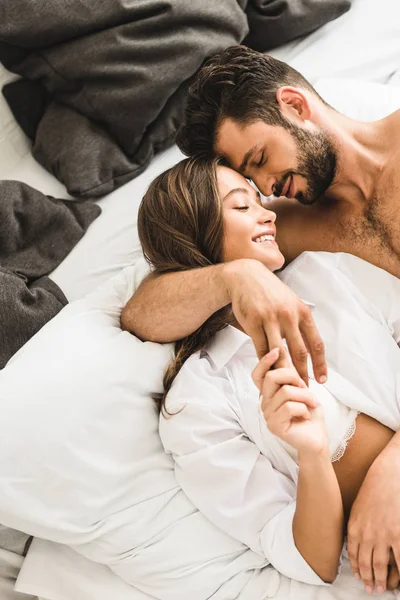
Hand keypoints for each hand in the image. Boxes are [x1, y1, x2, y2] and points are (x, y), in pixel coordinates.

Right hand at [223, 259, 326, 385]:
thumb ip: (300, 322)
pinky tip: (267, 372)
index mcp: (302, 312)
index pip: (316, 344)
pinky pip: (260, 348)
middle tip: (303, 389)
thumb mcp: (291, 302)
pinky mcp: (253, 322)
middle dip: (303, 374)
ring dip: (282, 372)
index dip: (321, 364)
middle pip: (299, 353)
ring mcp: (270, 319)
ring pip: (278, 353)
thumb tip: (311, 346)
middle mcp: (288, 316)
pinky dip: (264, 362)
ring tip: (285, 385)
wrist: (246, 277)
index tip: (323, 379)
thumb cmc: (270, 292)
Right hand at [252, 348, 327, 454]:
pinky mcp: (274, 425)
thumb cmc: (310, 413)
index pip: (258, 374)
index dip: (264, 361)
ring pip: (285, 392)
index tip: (277, 350)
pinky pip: (289, 407)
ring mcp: (268, 415)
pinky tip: (306, 416)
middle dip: (293, 377)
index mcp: (269, 393)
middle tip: (305, 387)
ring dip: (305, 396)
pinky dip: (304, 409)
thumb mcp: (301, 388)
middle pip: (272, 377)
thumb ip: (290, 374)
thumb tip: (281, 350)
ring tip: (311, 404)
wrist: (317, 438)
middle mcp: (265, 402)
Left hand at [347, 446, 399, 593]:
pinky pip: (399, 560)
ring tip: (382, 588)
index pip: (354, 556)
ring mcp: (383, 536)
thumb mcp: (358, 508)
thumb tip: (356, 542)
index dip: (357, 569)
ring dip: (381, 579)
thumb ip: (356, 527)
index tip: (360, 577)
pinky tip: (399, 577)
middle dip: (369, 579)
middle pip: (366, 564)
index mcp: (354, 527)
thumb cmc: (372, 489)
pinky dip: (399, 572)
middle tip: (371, 589)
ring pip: (381, 565)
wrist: (388, 475)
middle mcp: (366, 534)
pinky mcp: (398, 535)